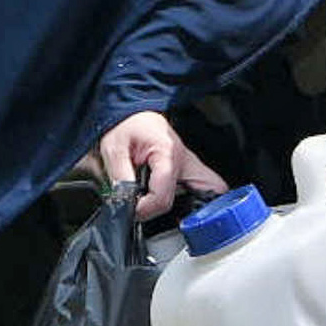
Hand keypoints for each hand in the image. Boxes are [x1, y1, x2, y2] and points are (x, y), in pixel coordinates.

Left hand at [98, 111, 226, 217]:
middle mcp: (185, 159)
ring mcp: (190, 163)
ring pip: (211, 189)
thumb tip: (124, 204)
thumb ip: (120, 180)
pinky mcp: (188, 166)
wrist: (131, 111)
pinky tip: (173, 200)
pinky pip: (200, 185)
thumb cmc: (125, 124)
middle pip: (206, 193)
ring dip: (193, 204)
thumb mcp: (114, 150)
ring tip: (164, 207)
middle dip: (187, 211)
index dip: (146, 210)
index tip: (133, 211)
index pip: (163, 197)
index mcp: (168, 154)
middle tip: (162, 215)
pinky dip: (192, 197)